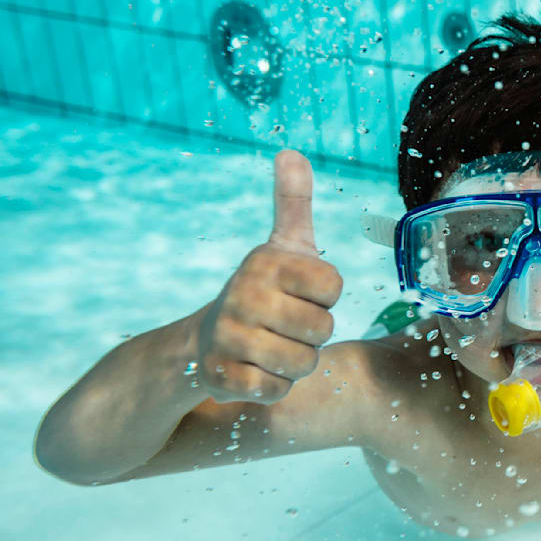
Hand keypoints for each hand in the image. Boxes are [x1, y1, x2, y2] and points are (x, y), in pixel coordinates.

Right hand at [194, 151, 343, 403]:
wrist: (207, 340)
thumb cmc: (264, 290)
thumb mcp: (283, 245)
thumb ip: (293, 202)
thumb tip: (291, 151)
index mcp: (267, 262)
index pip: (333, 288)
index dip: (326, 297)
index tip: (303, 293)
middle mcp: (244, 294)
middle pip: (322, 330)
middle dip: (313, 335)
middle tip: (287, 325)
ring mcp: (229, 336)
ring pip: (302, 363)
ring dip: (296, 363)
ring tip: (275, 346)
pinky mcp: (221, 376)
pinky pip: (276, 390)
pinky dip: (274, 387)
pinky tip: (257, 370)